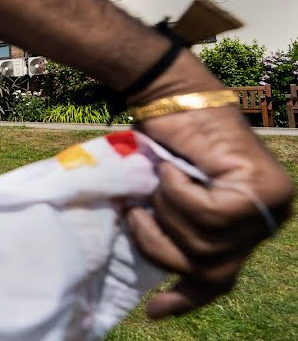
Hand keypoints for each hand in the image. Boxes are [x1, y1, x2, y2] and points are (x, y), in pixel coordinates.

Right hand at [125, 104, 292, 318]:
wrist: (168, 97)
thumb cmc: (159, 143)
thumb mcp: (165, 201)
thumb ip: (177, 236)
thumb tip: (158, 294)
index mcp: (245, 225)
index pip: (221, 278)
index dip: (186, 298)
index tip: (153, 312)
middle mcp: (268, 219)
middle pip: (209, 268)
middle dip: (161, 242)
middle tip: (136, 214)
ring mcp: (272, 205)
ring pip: (207, 244)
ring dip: (167, 212)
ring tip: (158, 181)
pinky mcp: (262, 188)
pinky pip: (210, 214)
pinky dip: (180, 192)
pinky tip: (175, 169)